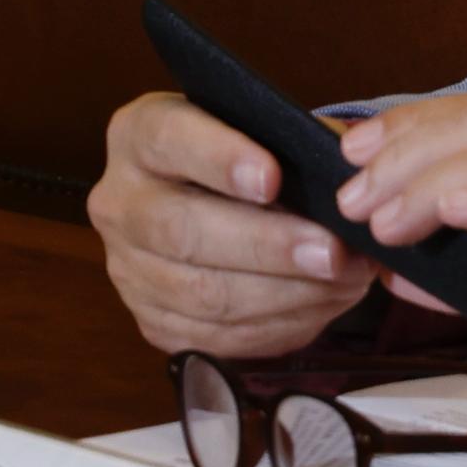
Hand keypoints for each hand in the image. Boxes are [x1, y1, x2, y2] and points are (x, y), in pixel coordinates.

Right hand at [93, 90, 377, 358]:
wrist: (214, 203)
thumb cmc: (247, 158)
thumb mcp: (262, 129)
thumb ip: (298, 144)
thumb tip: (348, 179)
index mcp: (138, 135)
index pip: (169, 140)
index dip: (219, 159)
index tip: (273, 177)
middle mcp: (119, 202)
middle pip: (181, 230)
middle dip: (265, 245)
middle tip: (331, 251)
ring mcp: (128, 269)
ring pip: (202, 294)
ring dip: (284, 294)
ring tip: (344, 281)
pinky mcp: (151, 321)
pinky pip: (216, 337)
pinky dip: (278, 326)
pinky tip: (322, 306)